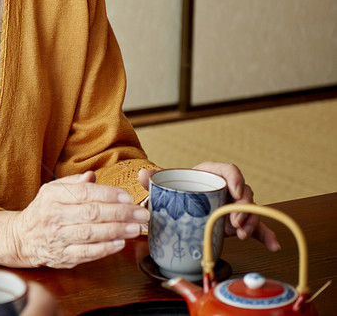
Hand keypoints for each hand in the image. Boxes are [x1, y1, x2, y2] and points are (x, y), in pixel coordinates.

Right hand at [0, 172, 148, 268]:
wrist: (21, 238)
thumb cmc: (42, 211)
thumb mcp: (52, 190)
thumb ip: (73, 182)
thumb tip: (93, 175)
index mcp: (53, 196)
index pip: (85, 193)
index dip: (109, 195)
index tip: (128, 197)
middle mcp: (53, 216)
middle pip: (91, 213)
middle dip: (120, 213)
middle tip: (141, 213)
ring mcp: (57, 238)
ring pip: (91, 234)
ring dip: (117, 231)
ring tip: (136, 228)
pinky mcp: (62, 256)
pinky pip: (87, 253)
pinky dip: (105, 249)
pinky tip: (120, 243)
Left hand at [138, 162, 280, 251]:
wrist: (175, 205)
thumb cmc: (173, 191)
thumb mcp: (164, 186)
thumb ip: (154, 180)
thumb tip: (143, 175)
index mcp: (211, 174)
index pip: (229, 170)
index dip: (236, 179)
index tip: (234, 192)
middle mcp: (226, 188)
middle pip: (244, 192)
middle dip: (243, 207)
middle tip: (234, 221)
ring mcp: (233, 205)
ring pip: (250, 210)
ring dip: (251, 222)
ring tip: (241, 235)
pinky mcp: (236, 221)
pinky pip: (256, 227)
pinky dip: (266, 235)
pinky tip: (273, 245)